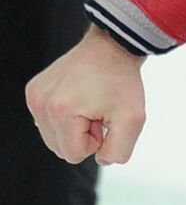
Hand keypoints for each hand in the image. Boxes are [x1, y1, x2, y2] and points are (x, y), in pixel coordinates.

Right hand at [26, 25, 146, 165]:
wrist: (114, 46)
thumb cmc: (123, 79)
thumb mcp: (133, 119)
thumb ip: (119, 151)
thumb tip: (101, 159)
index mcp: (60, 112)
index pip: (75, 155)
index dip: (96, 141)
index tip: (106, 118)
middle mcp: (41, 104)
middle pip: (61, 148)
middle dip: (84, 135)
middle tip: (99, 110)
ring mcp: (35, 96)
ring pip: (53, 136)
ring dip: (75, 127)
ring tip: (91, 102)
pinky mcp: (34, 90)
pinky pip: (48, 121)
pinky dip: (66, 115)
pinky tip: (80, 97)